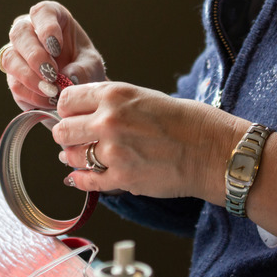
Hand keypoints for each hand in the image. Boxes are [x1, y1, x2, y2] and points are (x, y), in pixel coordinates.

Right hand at [0, 1, 106, 109]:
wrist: (76, 88)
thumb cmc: (83, 66)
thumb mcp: (92, 65)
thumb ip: (84, 69)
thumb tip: (68, 77)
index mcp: (50, 17)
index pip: (41, 12)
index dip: (46, 28)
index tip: (56, 47)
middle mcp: (28, 31)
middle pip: (20, 34)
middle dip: (35, 56)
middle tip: (52, 74)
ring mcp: (16, 53)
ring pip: (10, 59)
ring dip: (30, 77)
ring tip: (51, 91)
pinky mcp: (13, 77)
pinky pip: (15, 84)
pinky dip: (32, 95)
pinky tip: (48, 100)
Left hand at [52, 81, 236, 199]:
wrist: (214, 150)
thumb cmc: (185, 122)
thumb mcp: (143, 97)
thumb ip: (110, 105)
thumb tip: (81, 116)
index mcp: (114, 94)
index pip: (66, 100)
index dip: (66, 110)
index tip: (72, 116)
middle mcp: (109, 121)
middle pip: (62, 130)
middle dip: (66, 135)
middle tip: (75, 139)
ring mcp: (113, 151)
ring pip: (71, 157)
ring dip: (74, 158)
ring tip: (84, 156)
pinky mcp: (121, 178)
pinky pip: (85, 181)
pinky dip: (80, 180)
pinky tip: (81, 177)